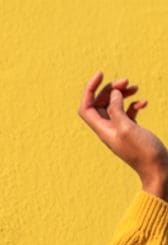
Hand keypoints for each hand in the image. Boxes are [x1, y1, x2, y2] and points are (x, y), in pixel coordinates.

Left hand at [78, 71, 167, 192]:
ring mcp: (120, 130)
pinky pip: (128, 112)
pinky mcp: (132, 131)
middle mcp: (108, 130)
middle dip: (111, 89)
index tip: (101, 73)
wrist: (158, 170)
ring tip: (135, 87)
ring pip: (115, 106)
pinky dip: (133, 104)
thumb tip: (113, 94)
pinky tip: (144, 103)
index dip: (90, 89)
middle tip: (126, 81)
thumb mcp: (127, 128)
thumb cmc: (143, 151)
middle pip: (101, 103)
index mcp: (103, 130)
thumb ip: (116, 110)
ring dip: (123, 94)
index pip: (86, 107)